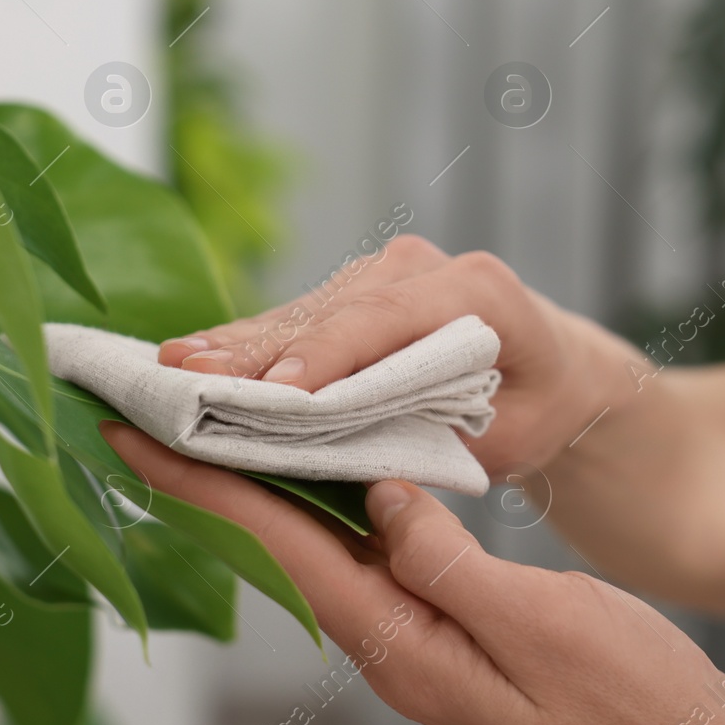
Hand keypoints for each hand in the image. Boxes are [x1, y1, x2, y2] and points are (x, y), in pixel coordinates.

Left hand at [100, 424, 724, 724]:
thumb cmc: (631, 704)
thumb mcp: (543, 623)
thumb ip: (449, 562)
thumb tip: (378, 495)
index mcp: (402, 643)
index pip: (276, 546)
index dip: (201, 485)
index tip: (133, 434)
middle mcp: (392, 642)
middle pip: (276, 545)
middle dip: (208, 476)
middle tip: (151, 410)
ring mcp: (417, 638)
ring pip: (315, 545)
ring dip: (259, 483)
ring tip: (212, 421)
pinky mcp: (447, 627)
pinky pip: (365, 553)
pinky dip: (328, 501)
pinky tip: (324, 466)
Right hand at [156, 235, 632, 472]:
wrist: (552, 369)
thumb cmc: (534, 407)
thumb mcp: (506, 437)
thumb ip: (435, 437)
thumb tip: (352, 456)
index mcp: (476, 292)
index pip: (387, 321)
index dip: (327, 356)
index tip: (276, 391)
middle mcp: (420, 267)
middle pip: (331, 312)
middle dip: (257, 351)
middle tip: (188, 376)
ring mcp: (381, 272)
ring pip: (301, 312)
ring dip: (236, 346)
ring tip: (171, 369)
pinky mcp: (351, 290)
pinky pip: (296, 318)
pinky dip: (248, 345)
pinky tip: (192, 361)